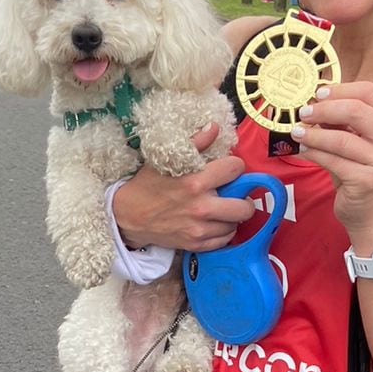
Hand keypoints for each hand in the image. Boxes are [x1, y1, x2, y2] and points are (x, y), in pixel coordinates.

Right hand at [112, 123, 252, 250]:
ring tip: (224, 208)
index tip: (230, 169)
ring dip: (233, 216)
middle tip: (237, 194)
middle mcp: (201, 207)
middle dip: (244, 198)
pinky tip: (216, 222)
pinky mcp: (196, 244)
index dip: (235, 166)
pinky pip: (225, 240)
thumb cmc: (147, 186)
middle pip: (244, 206)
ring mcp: (199, 229)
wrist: (127, 217)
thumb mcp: (165, 160)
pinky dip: (224, 231)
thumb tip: (213, 127)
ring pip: (236, 225)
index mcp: (195, 181)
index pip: (235, 168)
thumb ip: (193, 143)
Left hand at [292, 81, 372, 236]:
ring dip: (314, 133)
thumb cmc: (358, 170)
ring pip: (342, 138)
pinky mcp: (368, 180)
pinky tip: (303, 149)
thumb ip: (341, 120)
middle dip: (324, 109)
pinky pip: (334, 160)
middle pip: (356, 111)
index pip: (369, 92)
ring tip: (297, 132)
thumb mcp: (354, 138)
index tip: (318, 94)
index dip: (341, 90)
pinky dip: (314, 153)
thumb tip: (314, 101)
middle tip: (304, 113)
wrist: (367, 210)